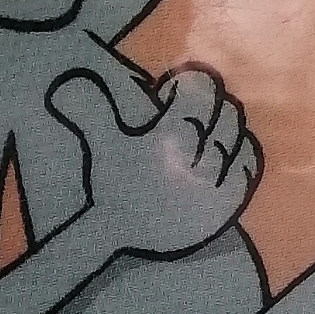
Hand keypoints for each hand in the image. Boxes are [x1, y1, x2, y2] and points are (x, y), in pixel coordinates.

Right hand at [49, 66, 261, 261]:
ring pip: (237, 134)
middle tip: (189, 111)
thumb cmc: (114, 183)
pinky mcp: (231, 200)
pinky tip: (222, 151)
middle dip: (208, 105)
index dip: (187, 85)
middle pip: (224, 111)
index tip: (173, 92)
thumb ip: (91, 107)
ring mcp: (218, 179)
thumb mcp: (102, 143)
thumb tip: (66, 80)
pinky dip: (240, 151)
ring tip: (203, 131)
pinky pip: (249, 163)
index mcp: (168, 135)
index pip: (199, 92)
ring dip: (223, 126)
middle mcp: (198, 155)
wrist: (123, 233)